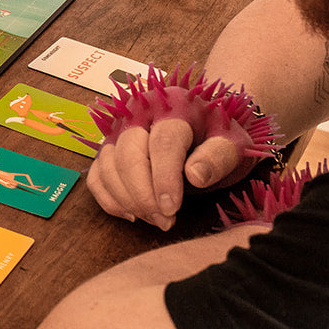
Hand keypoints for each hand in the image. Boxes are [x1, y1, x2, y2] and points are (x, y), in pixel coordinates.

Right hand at [86, 118, 247, 229]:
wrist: (204, 123)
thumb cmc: (218, 136)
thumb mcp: (233, 144)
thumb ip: (218, 158)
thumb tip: (195, 176)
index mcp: (173, 108)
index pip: (163, 143)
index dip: (165, 178)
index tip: (172, 208)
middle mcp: (138, 113)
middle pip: (128, 154)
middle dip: (143, 194)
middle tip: (165, 220)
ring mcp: (118, 131)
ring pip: (108, 165)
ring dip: (126, 199)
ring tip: (155, 219)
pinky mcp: (107, 149)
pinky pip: (96, 175)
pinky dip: (108, 199)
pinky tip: (132, 214)